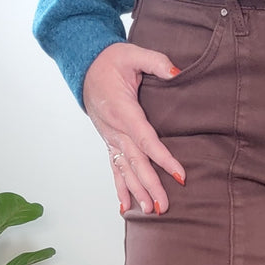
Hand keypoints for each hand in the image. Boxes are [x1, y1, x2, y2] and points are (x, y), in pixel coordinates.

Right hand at [83, 42, 186, 215]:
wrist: (85, 67)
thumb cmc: (110, 61)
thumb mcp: (132, 53)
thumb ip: (156, 61)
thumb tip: (176, 72)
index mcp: (123, 110)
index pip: (146, 139)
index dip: (162, 158)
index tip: (179, 175)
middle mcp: (114, 129)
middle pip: (136, 162)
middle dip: (150, 185)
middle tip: (164, 206)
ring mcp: (110, 138)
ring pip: (125, 170)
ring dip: (137, 192)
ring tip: (151, 211)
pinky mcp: (109, 142)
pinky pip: (114, 169)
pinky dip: (120, 189)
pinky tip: (126, 208)